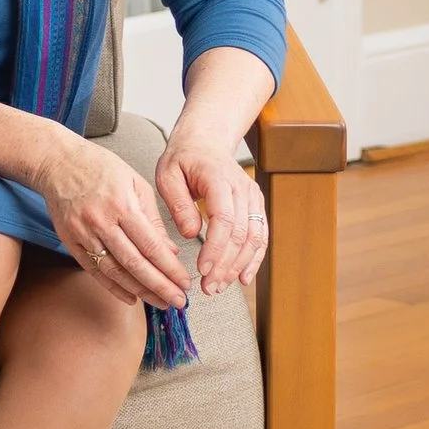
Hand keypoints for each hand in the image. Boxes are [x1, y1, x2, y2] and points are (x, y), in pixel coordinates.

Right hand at [31, 131, 191, 310]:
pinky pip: (93, 269)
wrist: (57, 161)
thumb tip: (169, 250)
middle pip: (134, 263)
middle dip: (160, 286)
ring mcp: (82, 232)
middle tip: (178, 301)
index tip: (184, 282)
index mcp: (121, 204)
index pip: (151, 245)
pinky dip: (112, 287)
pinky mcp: (68, 239)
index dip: (170, 268)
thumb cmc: (98, 167)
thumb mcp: (135, 183)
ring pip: (114, 271)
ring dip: (139, 291)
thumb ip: (153, 218)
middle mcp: (100, 221)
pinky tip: (130, 297)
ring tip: (159, 302)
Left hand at [154, 135, 268, 294]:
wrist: (206, 141)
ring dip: (239, 267)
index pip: (224, 219)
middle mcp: (242, 189)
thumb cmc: (183, 158)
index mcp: (219, 179)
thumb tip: (189, 233)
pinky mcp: (256, 207)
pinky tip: (243, 278)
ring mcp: (253, 198)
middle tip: (208, 286)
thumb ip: (178, 203)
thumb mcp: (167, 174)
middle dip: (226, 265)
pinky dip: (254, 259)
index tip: (202, 269)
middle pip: (241, 234)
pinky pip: (260, 236)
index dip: (216, 248)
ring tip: (219, 286)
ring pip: (254, 239)